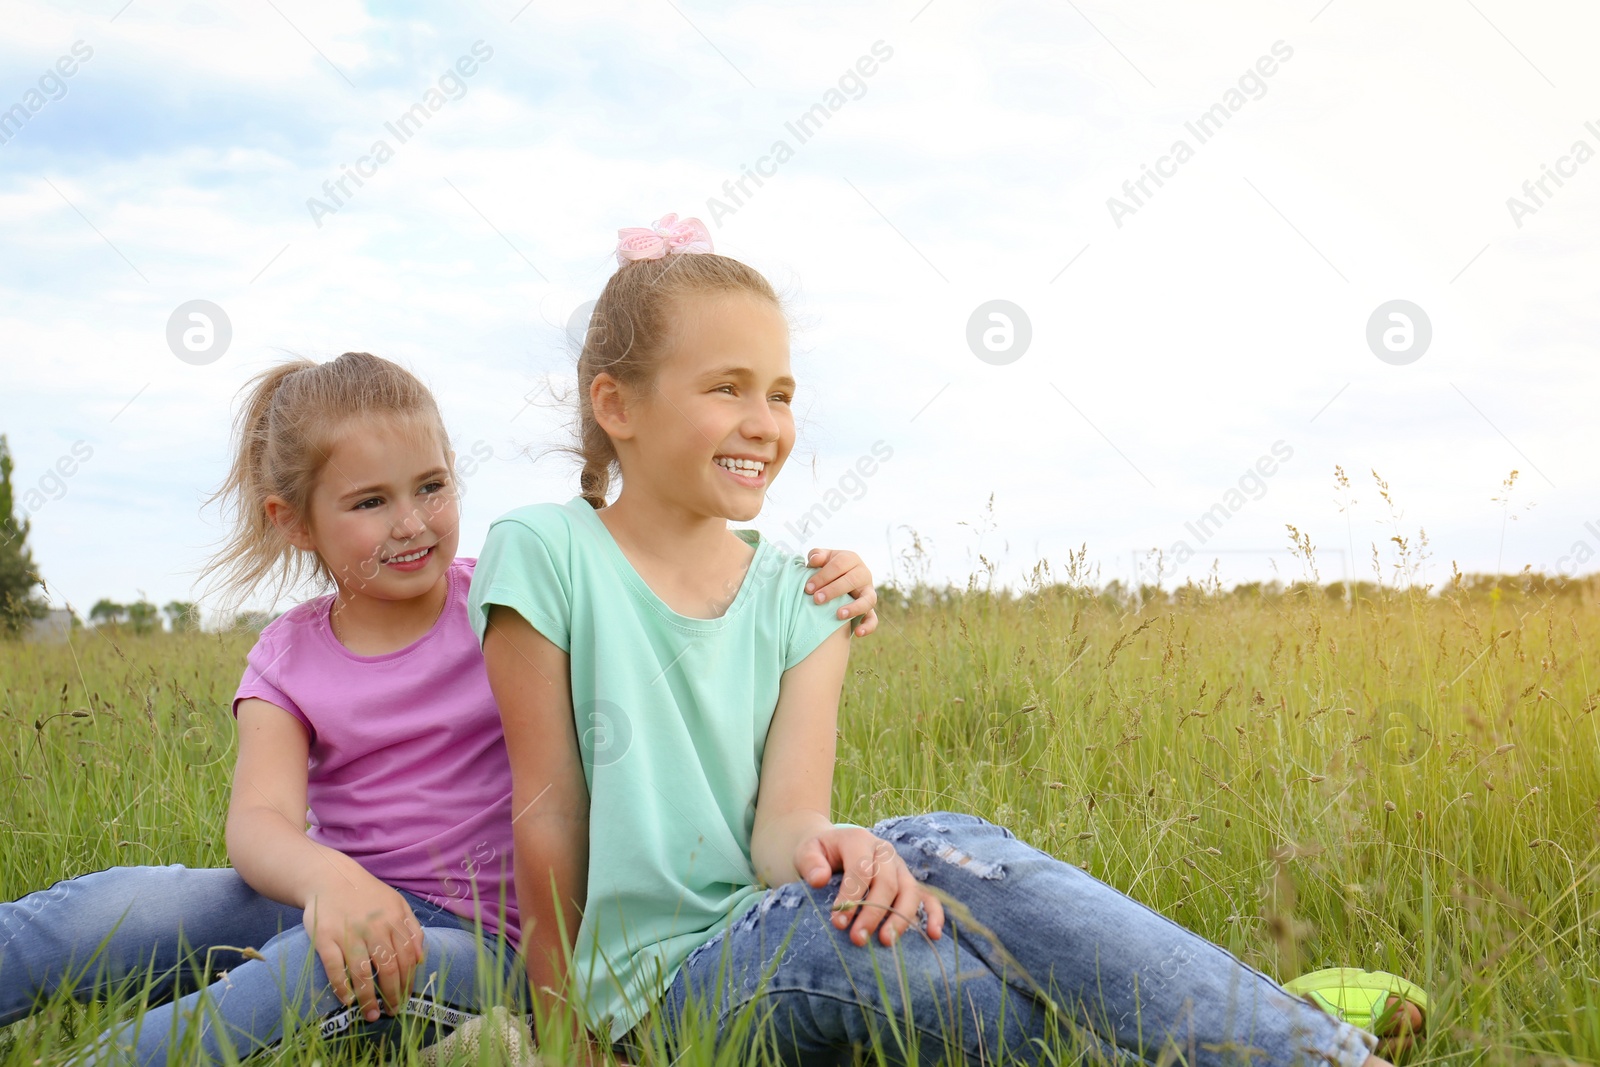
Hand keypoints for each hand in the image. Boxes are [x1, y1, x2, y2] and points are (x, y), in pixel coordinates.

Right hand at [302, 877, 425, 1022]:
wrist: (330, 877)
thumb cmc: (366, 894)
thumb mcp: (396, 904)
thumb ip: (412, 928)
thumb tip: (420, 959)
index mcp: (394, 919)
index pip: (407, 958)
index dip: (408, 982)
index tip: (406, 998)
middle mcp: (374, 927)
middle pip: (388, 968)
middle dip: (392, 995)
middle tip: (392, 1012)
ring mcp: (349, 933)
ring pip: (362, 972)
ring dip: (368, 998)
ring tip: (371, 1015)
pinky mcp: (325, 937)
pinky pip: (334, 967)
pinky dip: (341, 987)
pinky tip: (347, 1000)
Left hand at [794, 827, 943, 946]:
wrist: (830, 848)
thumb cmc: (818, 854)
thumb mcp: (806, 852)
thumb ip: (810, 863)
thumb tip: (820, 879)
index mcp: (860, 840)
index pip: (861, 869)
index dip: (851, 897)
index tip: (838, 922)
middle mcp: (884, 852)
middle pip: (887, 882)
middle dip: (873, 913)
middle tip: (858, 939)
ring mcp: (899, 867)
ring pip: (909, 890)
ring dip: (900, 918)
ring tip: (886, 942)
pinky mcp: (907, 882)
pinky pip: (928, 896)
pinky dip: (933, 914)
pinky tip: (932, 934)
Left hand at [804, 549, 878, 636]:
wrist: (835, 582)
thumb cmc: (825, 569)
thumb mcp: (821, 559)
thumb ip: (817, 555)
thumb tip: (815, 560)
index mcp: (851, 559)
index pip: (839, 565)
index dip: (823, 576)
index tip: (808, 588)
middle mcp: (863, 574)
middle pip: (853, 580)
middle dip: (834, 590)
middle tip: (817, 599)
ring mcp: (869, 592)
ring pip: (868, 599)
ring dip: (854, 608)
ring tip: (838, 615)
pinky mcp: (870, 609)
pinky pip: (873, 619)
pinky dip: (868, 626)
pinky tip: (857, 633)